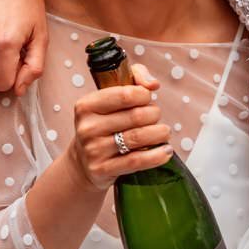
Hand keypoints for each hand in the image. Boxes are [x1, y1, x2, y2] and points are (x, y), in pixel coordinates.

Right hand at [62, 64, 171, 191]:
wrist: (83, 162)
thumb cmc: (104, 124)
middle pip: (137, 116)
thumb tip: (153, 84)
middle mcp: (88, 127)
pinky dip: (157, 156)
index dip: (144, 95)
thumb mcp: (109, 98)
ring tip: (164, 133)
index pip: (125, 94)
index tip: (147, 99)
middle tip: (155, 118)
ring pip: (139, 137)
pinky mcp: (102, 169)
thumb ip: (134, 79)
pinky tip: (165, 151)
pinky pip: (136, 161)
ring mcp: (94, 150)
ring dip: (160, 134)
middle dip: (154, 115)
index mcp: (87, 105)